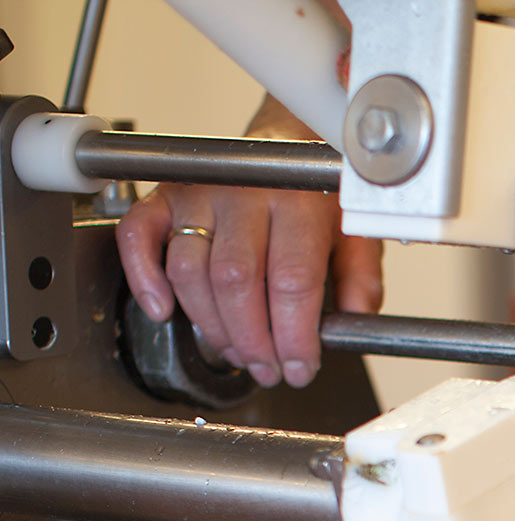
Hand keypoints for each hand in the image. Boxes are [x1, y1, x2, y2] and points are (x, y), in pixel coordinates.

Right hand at [115, 184, 381, 388]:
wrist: (285, 140)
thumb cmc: (317, 192)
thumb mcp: (356, 233)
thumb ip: (361, 278)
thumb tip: (356, 322)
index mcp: (298, 201)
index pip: (292, 281)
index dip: (294, 335)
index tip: (301, 366)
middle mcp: (244, 193)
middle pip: (236, 282)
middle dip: (252, 340)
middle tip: (268, 369)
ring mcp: (199, 194)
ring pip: (189, 271)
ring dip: (209, 325)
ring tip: (237, 352)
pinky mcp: (164, 196)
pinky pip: (137, 237)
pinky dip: (143, 278)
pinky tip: (163, 311)